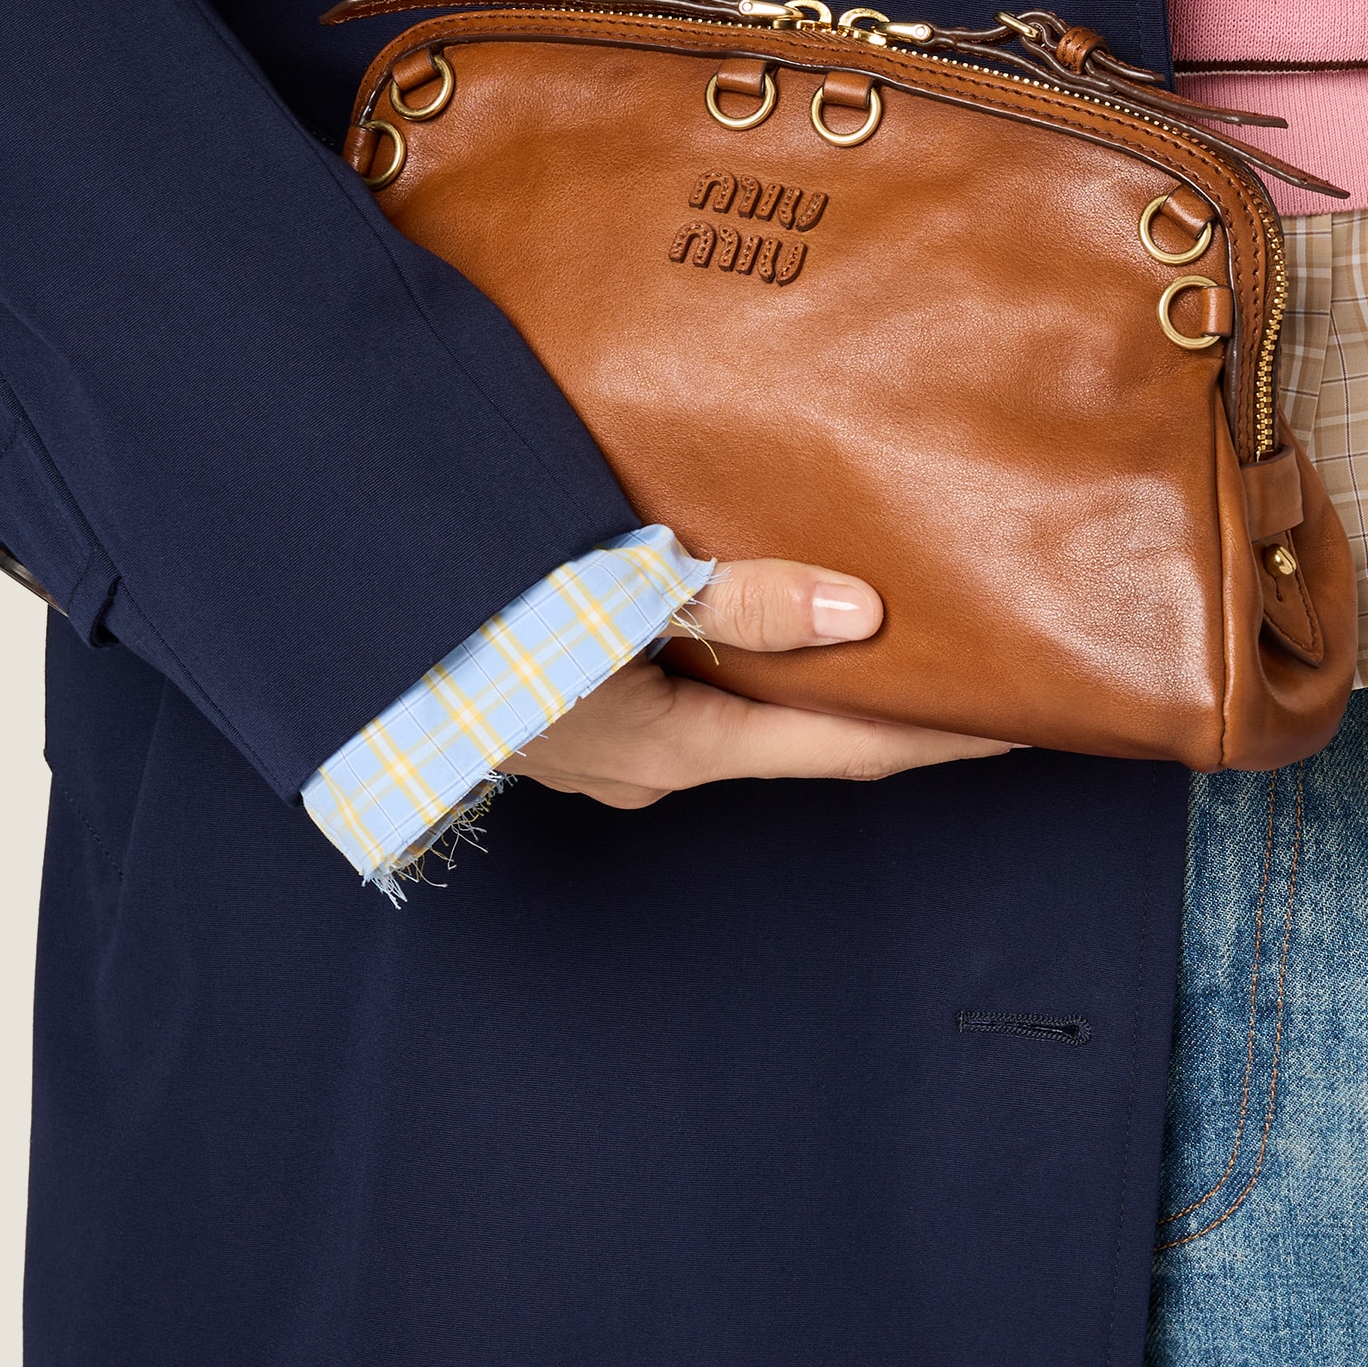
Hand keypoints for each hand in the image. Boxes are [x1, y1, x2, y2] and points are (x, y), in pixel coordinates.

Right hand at [500, 558, 1011, 804]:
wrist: (338, 620)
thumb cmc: (468, 616)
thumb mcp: (614, 599)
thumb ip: (742, 605)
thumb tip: (863, 611)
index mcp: (673, 751)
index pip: (847, 751)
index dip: (942, 736)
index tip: (1029, 722)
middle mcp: (650, 767)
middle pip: (803, 738)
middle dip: (888, 705)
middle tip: (975, 661)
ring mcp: (606, 746)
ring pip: (743, 712)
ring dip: (815, 679)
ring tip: (894, 624)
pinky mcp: (572, 708)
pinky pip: (689, 687)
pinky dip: (747, 658)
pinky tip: (769, 607)